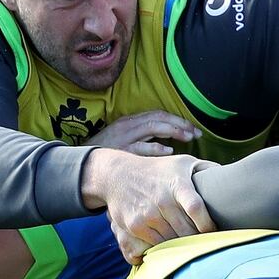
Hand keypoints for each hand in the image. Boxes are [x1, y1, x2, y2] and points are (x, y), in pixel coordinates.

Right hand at [85, 110, 201, 155]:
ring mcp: (124, 137)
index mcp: (131, 121)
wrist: (82, 163)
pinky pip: (141, 147)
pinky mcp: (120, 150)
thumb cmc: (108, 154)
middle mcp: (128, 125)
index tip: (193, 129)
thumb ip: (144, 138)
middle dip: (180, 124)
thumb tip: (169, 143)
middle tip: (196, 133)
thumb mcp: (126, 140)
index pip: (158, 114)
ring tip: (188, 138)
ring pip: (152, 127)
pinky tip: (168, 151)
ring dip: (173, 131)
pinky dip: (156, 147)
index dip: (177, 120)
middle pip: (159, 118)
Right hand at [91, 151, 216, 263]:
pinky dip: (165, 248)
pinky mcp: (135, 226)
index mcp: (177, 184)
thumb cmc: (158, 169)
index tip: (214, 230)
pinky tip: (171, 243)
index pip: (195, 207)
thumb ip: (206, 169)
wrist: (118, 174)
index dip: (207, 224)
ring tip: (189, 242)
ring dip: (182, 245)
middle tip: (205, 241)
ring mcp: (147, 215)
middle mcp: (162, 200)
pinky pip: (156, 246)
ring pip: (172, 241)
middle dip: (198, 238)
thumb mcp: (182, 162)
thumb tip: (229, 177)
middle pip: (187, 231)